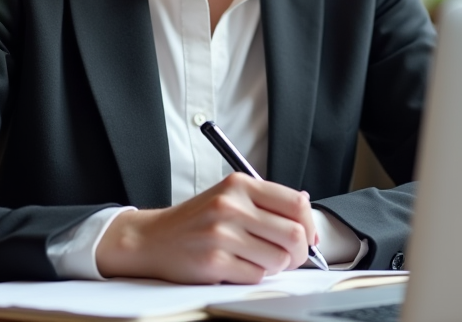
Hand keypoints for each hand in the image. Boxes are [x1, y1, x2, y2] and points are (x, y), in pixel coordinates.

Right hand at [95, 173, 318, 283]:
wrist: (152, 238)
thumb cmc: (197, 220)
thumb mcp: (229, 197)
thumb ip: (266, 201)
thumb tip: (305, 210)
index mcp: (239, 184)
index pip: (296, 203)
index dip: (310, 224)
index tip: (308, 237)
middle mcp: (231, 205)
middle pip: (294, 234)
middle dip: (299, 252)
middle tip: (290, 257)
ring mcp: (221, 234)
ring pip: (278, 259)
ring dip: (274, 266)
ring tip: (256, 260)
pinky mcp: (213, 261)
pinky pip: (256, 276)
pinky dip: (253, 276)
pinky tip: (237, 267)